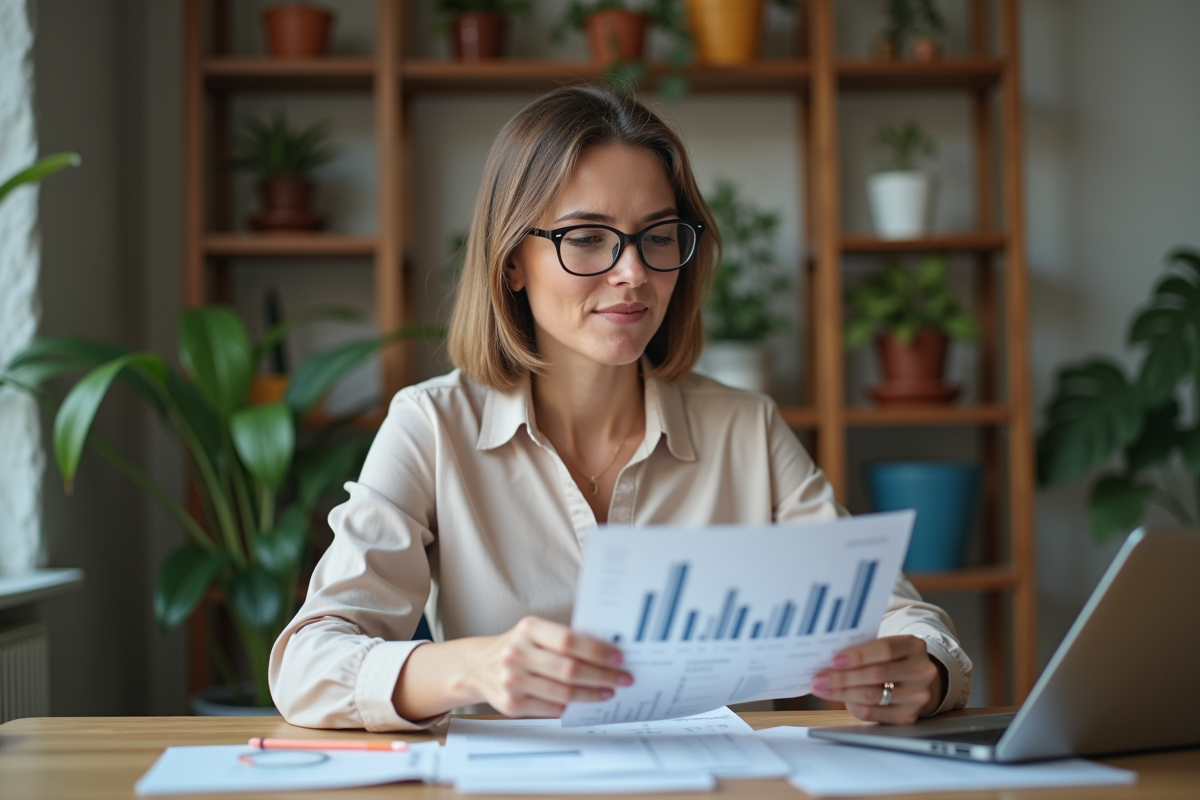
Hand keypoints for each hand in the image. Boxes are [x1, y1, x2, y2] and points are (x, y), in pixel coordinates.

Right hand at [464, 616, 633, 718]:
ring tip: (607, 692)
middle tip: (622, 678)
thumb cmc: (518, 646)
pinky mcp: (511, 704)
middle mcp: (517, 654)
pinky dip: (571, 706)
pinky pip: (551, 708)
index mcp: (528, 629)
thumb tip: (606, 652)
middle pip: (569, 670)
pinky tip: (583, 702)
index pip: (568, 641)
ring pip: (563, 693)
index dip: (597, 651)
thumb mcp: (535, 633)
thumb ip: (563, 640)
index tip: (618, 657)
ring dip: (591, 694)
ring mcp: (512, 681)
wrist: (478, 666)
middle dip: (602, 676)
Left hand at [810, 635, 944, 723]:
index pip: (885, 649)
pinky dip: (852, 706)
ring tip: (821, 688)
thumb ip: (864, 650)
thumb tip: (828, 661)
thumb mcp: (885, 647)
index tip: (834, 660)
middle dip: (843, 677)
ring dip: (841, 693)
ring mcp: (917, 696)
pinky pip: (873, 713)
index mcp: (913, 646)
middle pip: (877, 674)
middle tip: (819, 678)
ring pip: (873, 696)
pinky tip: (839, 699)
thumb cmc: (892, 660)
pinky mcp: (909, 716)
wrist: (917, 680)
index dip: (858, 655)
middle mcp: (921, 671)